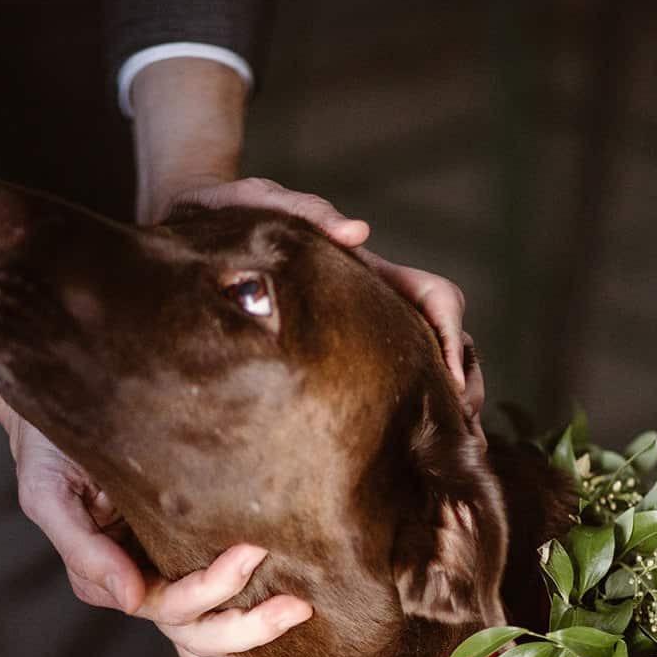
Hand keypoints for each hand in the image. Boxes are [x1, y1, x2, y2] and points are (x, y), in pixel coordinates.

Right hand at [10, 420, 307, 656]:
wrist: (60, 411)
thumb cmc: (51, 453)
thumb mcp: (49, 495)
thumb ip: (84, 550)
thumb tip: (129, 598)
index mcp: (109, 577)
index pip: (169, 606)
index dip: (212, 588)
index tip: (253, 551)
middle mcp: (142, 585)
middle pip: (196, 634)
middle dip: (246, 629)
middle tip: (297, 607)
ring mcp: (166, 576)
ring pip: (209, 636)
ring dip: (255, 640)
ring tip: (303, 617)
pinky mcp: (189, 555)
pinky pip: (220, 609)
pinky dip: (250, 637)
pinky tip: (292, 649)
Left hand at [160, 178, 482, 423]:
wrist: (194, 226)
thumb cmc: (233, 213)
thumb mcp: (266, 204)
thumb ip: (312, 213)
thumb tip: (360, 233)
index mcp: (369, 272)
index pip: (435, 299)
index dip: (452, 336)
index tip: (450, 378)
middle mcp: (375, 302)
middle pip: (446, 338)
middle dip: (463, 380)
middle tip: (462, 429)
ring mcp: (360, 330)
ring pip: (425, 365)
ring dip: (445, 402)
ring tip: (447, 449)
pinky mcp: (335, 355)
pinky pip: (383, 385)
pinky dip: (405, 414)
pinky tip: (400, 453)